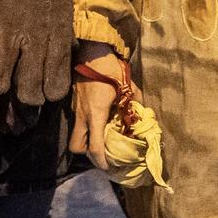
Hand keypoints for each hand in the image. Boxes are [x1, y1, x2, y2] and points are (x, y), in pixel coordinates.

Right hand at [0, 0, 75, 107]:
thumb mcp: (68, 12)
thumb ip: (63, 44)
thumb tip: (58, 78)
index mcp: (59, 36)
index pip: (55, 88)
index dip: (48, 96)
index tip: (43, 93)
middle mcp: (34, 38)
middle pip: (27, 92)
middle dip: (24, 101)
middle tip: (19, 92)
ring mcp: (8, 31)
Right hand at [70, 44, 125, 169]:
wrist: (91, 50)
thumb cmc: (109, 68)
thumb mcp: (127, 85)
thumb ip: (135, 101)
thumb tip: (143, 112)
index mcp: (96, 114)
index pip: (94, 146)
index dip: (101, 160)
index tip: (108, 167)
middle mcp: (82, 115)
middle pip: (77, 146)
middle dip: (87, 153)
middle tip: (102, 152)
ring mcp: (75, 109)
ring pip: (76, 134)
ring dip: (86, 140)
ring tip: (101, 138)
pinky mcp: (74, 102)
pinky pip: (77, 122)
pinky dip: (86, 127)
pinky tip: (98, 120)